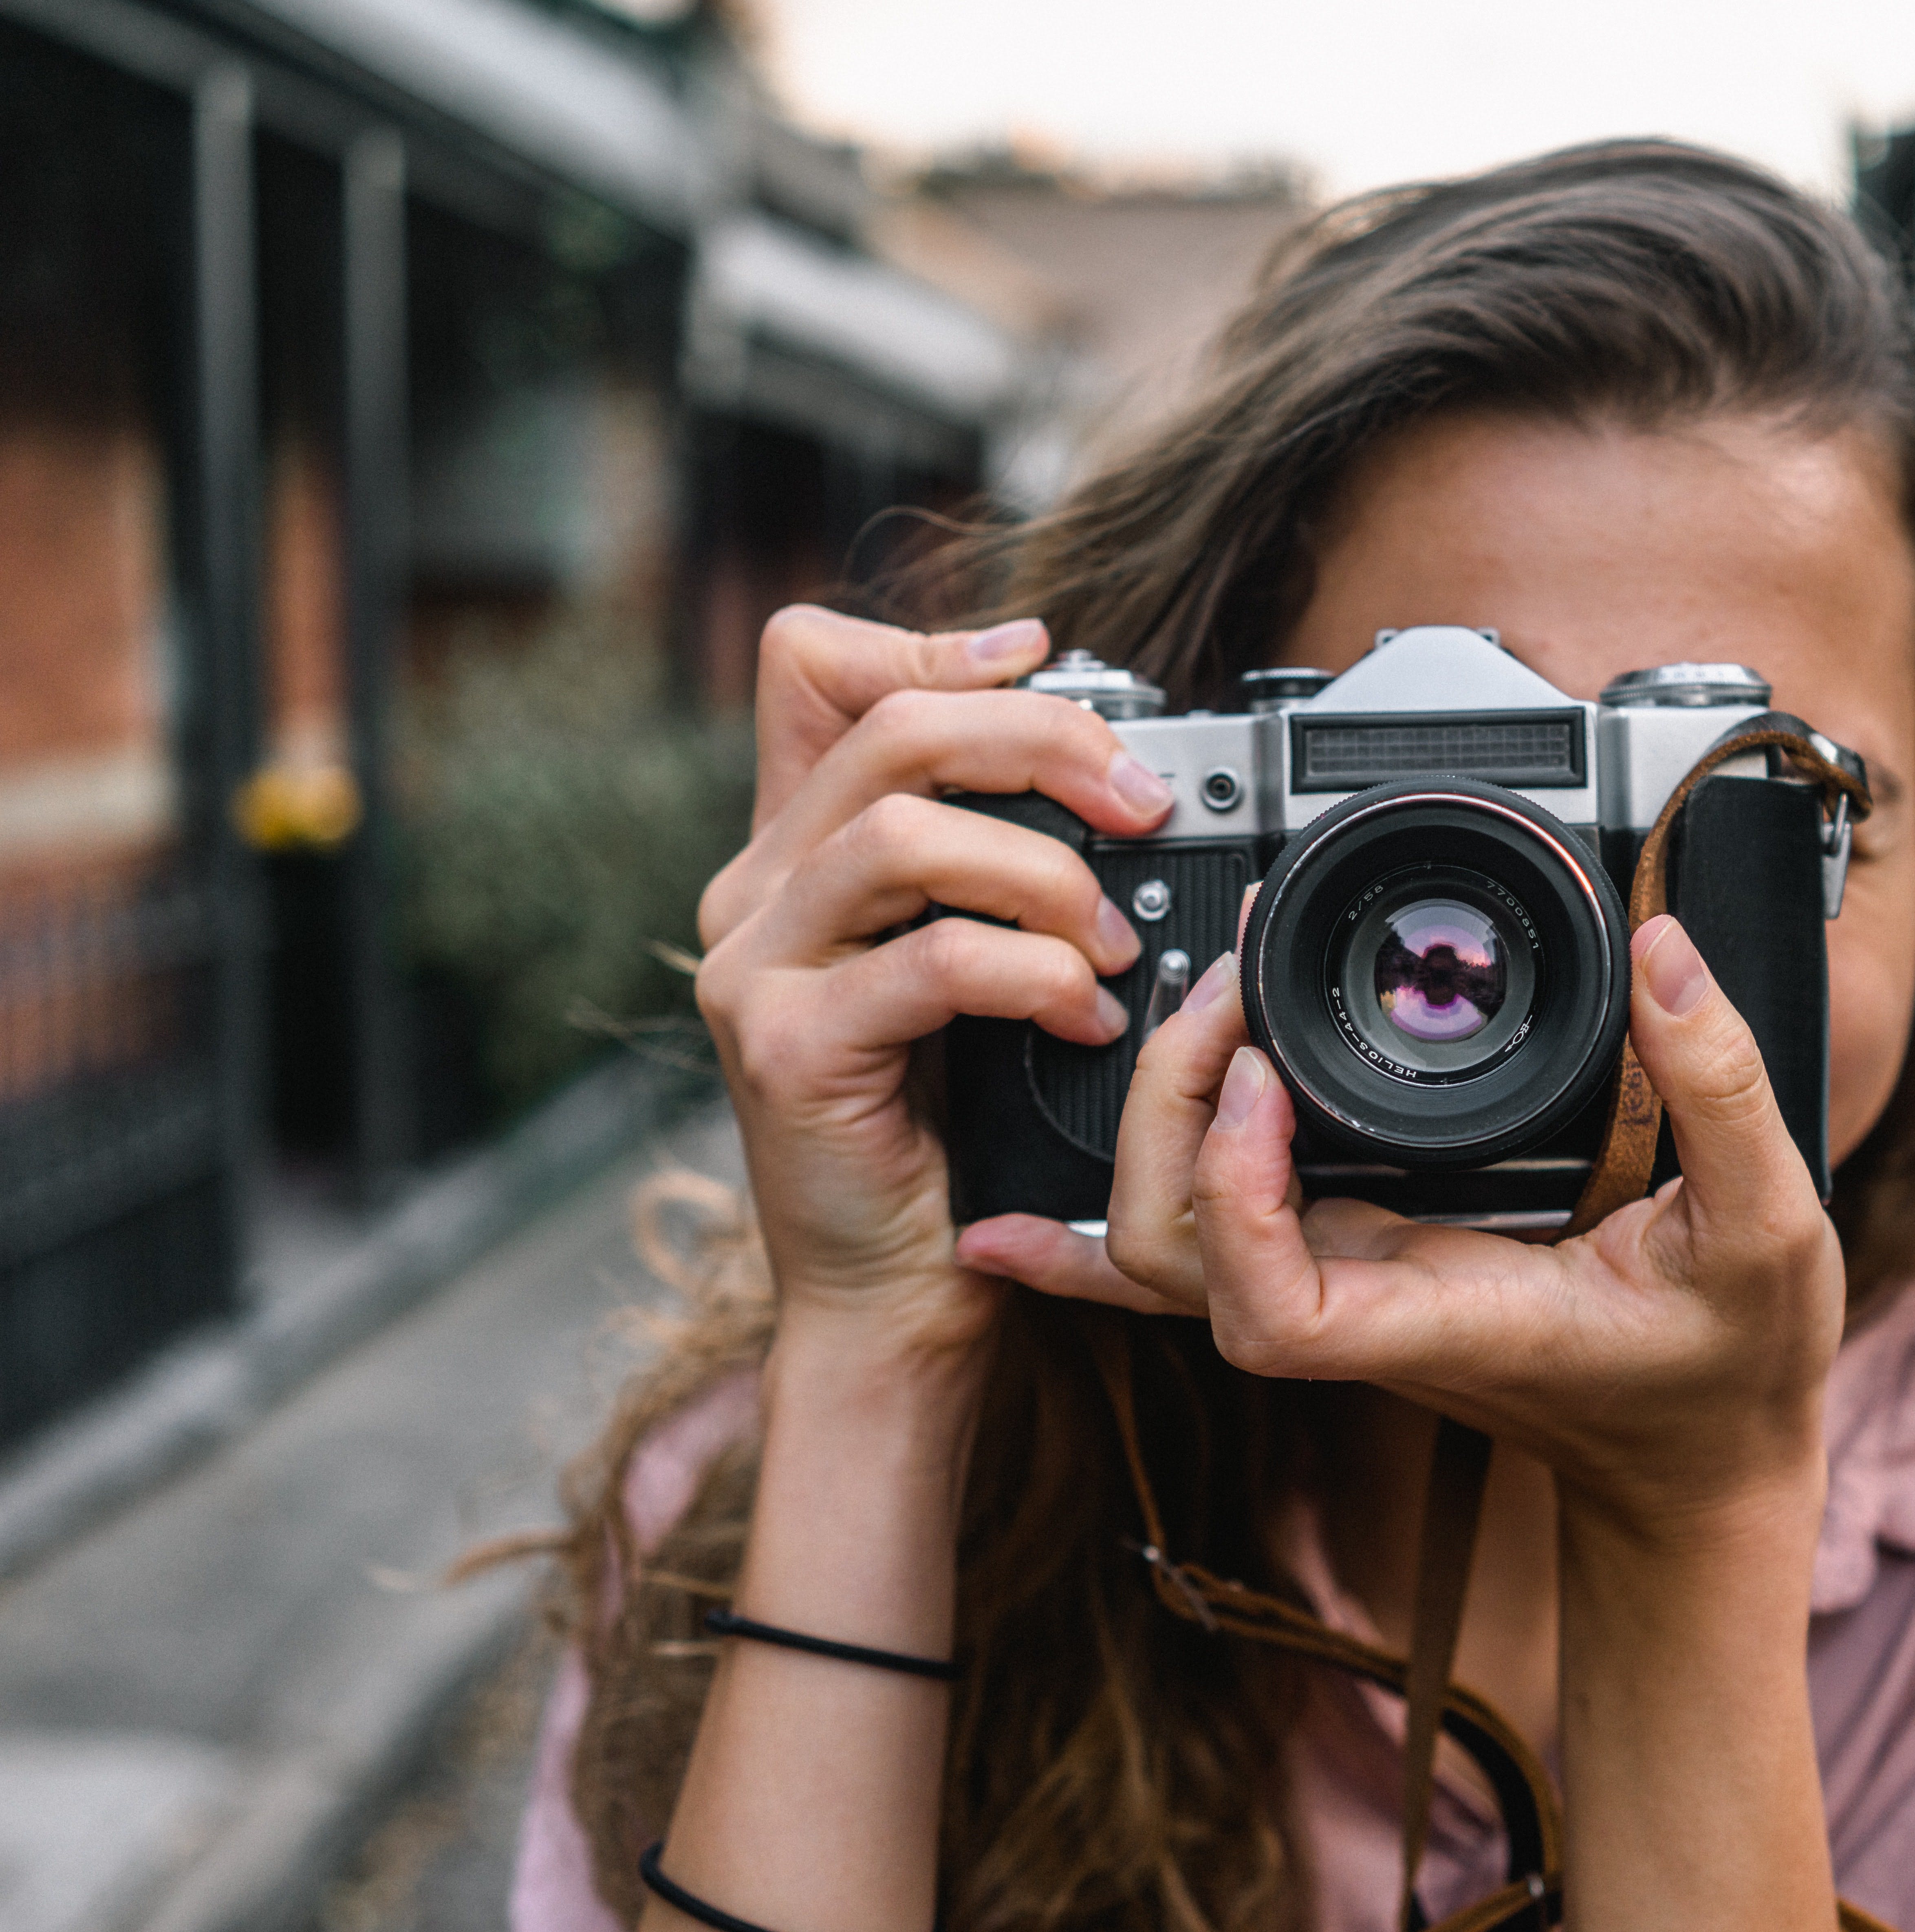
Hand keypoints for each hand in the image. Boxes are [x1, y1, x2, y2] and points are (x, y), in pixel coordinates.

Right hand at [693, 604, 1176, 1364]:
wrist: (894, 1289)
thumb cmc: (951, 1127)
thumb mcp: (971, 963)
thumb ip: (995, 863)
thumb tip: (1109, 769)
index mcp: (793, 850)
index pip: (814, 668)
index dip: (930, 642)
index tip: (1045, 658)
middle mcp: (754, 892)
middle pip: (891, 729)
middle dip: (1042, 741)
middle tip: (1143, 801)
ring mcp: (756, 968)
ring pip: (905, 833)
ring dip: (1045, 873)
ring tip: (1112, 942)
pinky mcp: (788, 1048)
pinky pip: (933, 961)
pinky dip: (1034, 977)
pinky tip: (1083, 1017)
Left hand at [962, 916, 1844, 1534]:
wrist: (1700, 1456)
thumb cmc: (1728, 1365)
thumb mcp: (1773, 1228)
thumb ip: (1726, 1089)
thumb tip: (1664, 952)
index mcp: (1445, 1314)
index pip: (1271, 1305)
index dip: (1233, 1193)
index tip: (1267, 1076)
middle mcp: (1365, 1309)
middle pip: (1173, 1257)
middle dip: (1167, 1114)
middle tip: (1235, 984)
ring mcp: (1344, 1289)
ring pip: (1159, 1248)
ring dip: (1146, 1123)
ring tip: (1201, 998)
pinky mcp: (1350, 1261)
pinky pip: (1201, 1244)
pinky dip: (1100, 1226)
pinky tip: (1021, 1206)